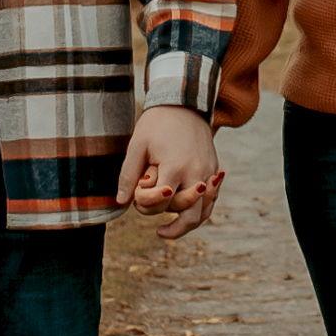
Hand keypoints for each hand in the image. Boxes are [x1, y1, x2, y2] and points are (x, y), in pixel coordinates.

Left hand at [117, 104, 225, 228]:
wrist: (184, 103)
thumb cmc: (157, 123)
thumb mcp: (137, 145)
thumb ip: (129, 174)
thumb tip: (121, 202)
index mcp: (176, 165)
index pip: (162, 199)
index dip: (146, 203)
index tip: (136, 198)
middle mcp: (197, 172)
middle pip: (189, 213)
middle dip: (174, 227)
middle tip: (160, 232)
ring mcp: (209, 172)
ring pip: (204, 211)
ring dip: (188, 225)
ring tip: (170, 231)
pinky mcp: (214, 169)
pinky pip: (211, 200)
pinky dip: (201, 211)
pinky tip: (186, 216)